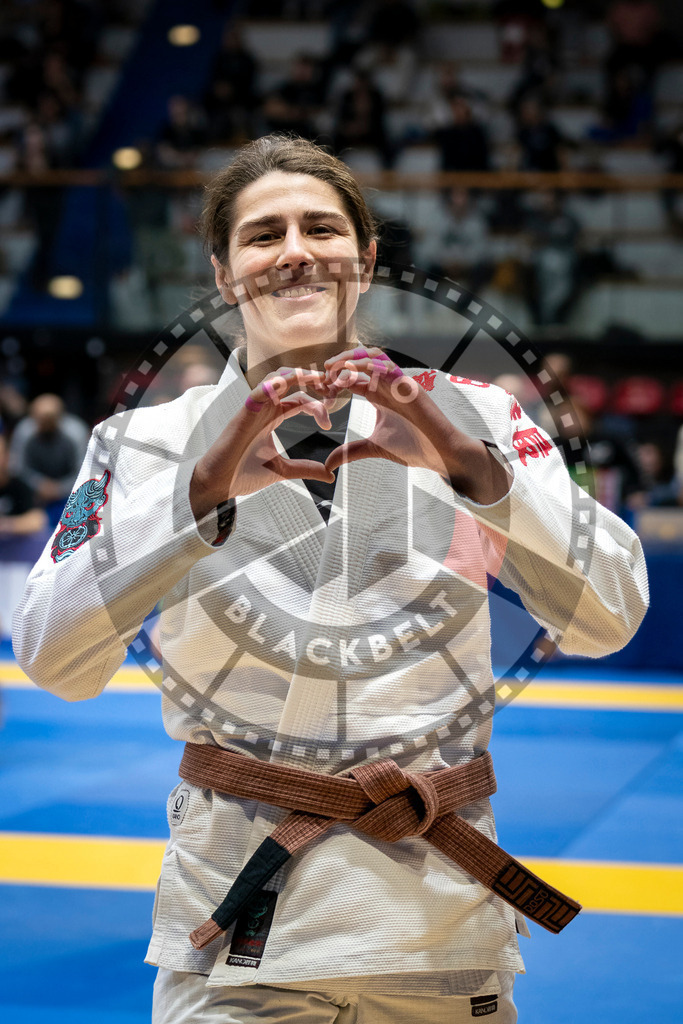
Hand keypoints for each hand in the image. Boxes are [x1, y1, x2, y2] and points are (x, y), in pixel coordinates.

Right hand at [190, 368, 336, 519]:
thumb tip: (330, 474)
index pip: (300, 400)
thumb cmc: (244, 473)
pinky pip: (258, 391)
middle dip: (312, 381)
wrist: (220, 483)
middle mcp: (265, 408)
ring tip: (316, 378)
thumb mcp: (282, 469)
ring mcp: (254, 408)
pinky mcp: (244, 414)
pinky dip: (273, 384)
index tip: (328, 422)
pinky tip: (289, 383)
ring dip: (297, 375)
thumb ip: (306, 468)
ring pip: (275, 378)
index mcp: (273, 417)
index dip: (318, 405)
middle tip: (331, 387)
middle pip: (291, 382)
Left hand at [322, 347, 509, 504]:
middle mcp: (387, 385)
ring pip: (373, 357)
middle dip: (339, 364)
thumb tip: (327, 465)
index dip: (333, 381)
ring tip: (334, 369)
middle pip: (360, 361)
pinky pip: (388, 367)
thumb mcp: (373, 448)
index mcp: (378, 395)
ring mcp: (398, 383)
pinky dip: (369, 366)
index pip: (352, 378)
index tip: (321, 392)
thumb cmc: (413, 447)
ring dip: (352, 359)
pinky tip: (353, 374)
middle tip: (323, 375)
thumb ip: (350, 452)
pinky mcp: (409, 386)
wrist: (439, 454)